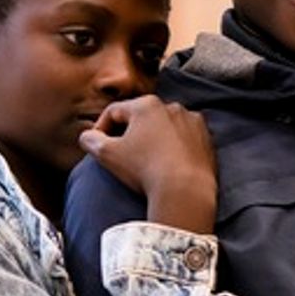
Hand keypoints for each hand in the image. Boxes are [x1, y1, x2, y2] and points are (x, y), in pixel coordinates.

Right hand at [80, 97, 217, 234]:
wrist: (185, 191)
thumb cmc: (145, 169)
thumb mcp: (108, 155)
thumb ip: (91, 140)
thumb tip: (88, 137)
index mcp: (146, 105)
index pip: (114, 112)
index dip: (100, 129)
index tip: (97, 147)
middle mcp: (172, 107)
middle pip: (140, 117)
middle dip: (128, 134)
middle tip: (121, 155)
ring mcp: (192, 122)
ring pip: (163, 127)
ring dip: (152, 140)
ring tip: (146, 162)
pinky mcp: (207, 139)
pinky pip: (184, 140)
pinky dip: (174, 148)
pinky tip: (167, 165)